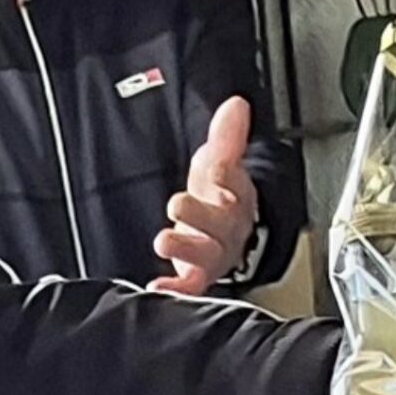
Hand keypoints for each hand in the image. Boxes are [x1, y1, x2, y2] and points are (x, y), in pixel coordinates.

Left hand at [150, 95, 260, 294]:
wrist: (213, 229)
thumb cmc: (217, 195)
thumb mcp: (218, 161)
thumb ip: (226, 135)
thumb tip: (236, 104)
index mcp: (237, 199)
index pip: (236, 186)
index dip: (228, 177)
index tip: (218, 168)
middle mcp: (229, 230)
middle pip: (222, 226)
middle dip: (200, 215)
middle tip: (178, 203)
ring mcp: (214, 255)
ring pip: (207, 257)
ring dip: (185, 248)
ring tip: (164, 240)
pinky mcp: (197, 276)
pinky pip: (190, 286)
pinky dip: (175, 289)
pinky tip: (158, 287)